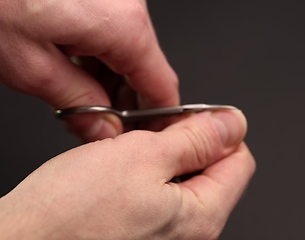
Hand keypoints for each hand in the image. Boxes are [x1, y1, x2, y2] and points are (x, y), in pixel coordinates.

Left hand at [0, 0, 178, 141]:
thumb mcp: (31, 66)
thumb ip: (77, 105)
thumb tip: (103, 130)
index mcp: (123, 27)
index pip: (162, 86)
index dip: (158, 120)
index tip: (148, 137)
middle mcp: (128, 7)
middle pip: (145, 69)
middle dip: (126, 102)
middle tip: (99, 126)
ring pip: (127, 52)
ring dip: (108, 80)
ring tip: (76, 100)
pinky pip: (112, 33)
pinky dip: (98, 56)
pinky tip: (72, 70)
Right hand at [0, 110, 254, 238]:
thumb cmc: (70, 214)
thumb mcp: (143, 157)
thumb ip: (197, 140)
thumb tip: (233, 124)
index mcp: (201, 216)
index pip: (240, 160)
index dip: (218, 131)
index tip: (190, 119)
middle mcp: (190, 233)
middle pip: (213, 169)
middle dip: (186, 142)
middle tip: (150, 133)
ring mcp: (167, 234)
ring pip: (183, 177)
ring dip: (161, 154)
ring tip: (128, 152)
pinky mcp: (144, 230)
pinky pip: (160, 191)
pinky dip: (145, 171)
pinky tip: (119, 169)